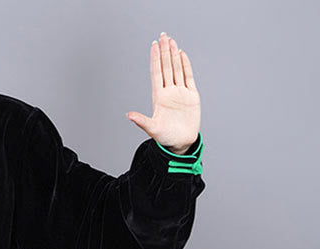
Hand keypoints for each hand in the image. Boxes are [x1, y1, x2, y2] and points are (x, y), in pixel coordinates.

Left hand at [126, 32, 200, 153]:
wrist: (181, 142)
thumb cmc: (165, 138)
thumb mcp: (152, 129)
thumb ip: (141, 121)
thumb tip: (128, 115)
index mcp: (159, 98)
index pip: (156, 74)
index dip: (155, 60)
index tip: (153, 46)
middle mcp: (169, 92)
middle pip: (166, 68)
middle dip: (164, 52)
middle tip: (163, 36)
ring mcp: (180, 92)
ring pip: (176, 69)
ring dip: (174, 55)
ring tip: (171, 41)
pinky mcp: (191, 95)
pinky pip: (188, 77)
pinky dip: (185, 65)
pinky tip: (182, 55)